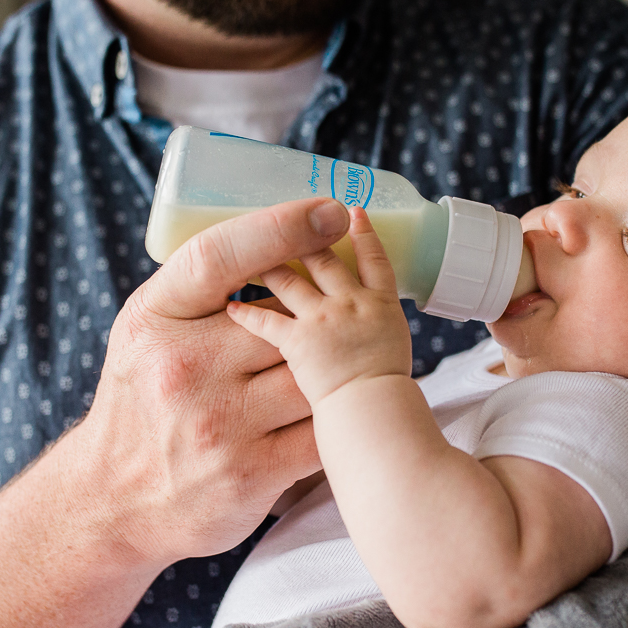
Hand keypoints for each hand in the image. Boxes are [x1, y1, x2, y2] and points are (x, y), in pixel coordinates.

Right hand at [63, 198, 350, 563]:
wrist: (109, 502)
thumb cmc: (138, 401)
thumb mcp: (145, 330)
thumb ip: (197, 288)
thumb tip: (279, 235)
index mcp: (156, 321)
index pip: (219, 257)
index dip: (280, 228)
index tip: (328, 212)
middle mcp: (183, 369)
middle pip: (286, 319)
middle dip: (319, 314)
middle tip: (342, 309)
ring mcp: (219, 424)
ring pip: (313, 374)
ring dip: (336, 367)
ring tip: (346, 361)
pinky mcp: (251, 473)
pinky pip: (319, 431)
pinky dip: (337, 417)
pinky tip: (341, 408)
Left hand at [226, 206, 411, 406]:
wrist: (376, 413)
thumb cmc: (388, 397)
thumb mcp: (395, 354)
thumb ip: (374, 338)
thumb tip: (361, 347)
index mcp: (382, 305)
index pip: (375, 260)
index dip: (364, 234)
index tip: (353, 214)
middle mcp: (352, 303)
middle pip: (325, 259)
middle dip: (305, 240)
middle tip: (289, 228)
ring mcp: (324, 318)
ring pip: (290, 281)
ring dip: (270, 268)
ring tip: (253, 260)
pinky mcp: (297, 340)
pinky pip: (265, 321)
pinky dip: (245, 315)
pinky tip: (232, 309)